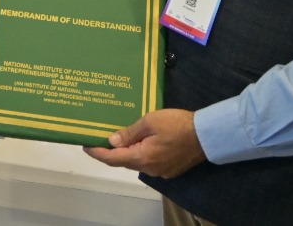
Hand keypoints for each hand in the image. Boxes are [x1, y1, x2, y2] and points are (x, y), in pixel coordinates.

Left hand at [83, 109, 205, 178]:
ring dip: (126, 151)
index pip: (112, 158)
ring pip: (137, 161)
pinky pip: (149, 161)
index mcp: (142, 158)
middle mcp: (149, 168)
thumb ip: (129, 132)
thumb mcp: (150, 122)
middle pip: (124, 161)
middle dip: (110, 150)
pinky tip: (139, 141)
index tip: (85, 144)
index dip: (97, 152)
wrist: (207, 135)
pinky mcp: (170, 168)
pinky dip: (140, 152)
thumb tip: (111, 140)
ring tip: (117, 136)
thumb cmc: (177, 124)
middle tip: (99, 136)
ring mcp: (161, 171)